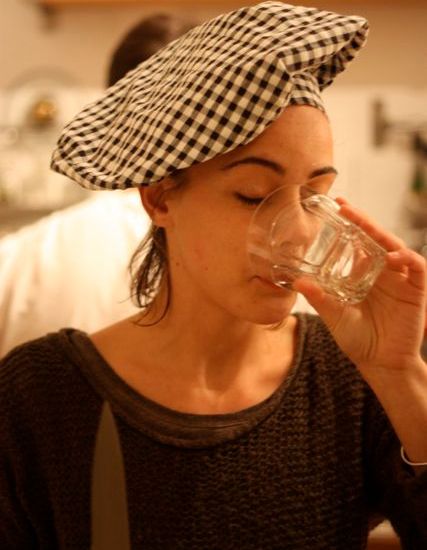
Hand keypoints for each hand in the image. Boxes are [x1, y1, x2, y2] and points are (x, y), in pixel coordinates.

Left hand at [293, 199, 425, 374]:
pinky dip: (408, 259)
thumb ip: (320, 298)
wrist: (380, 364)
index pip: (360, 242)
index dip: (352, 224)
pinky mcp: (416, 290)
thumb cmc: (357, 339)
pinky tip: (393, 257)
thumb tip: (297, 282)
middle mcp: (383, 272)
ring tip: (366, 226)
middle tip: (346, 207)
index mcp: (365, 274)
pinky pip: (417, 268)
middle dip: (363, 221)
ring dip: (383, 235)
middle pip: (377, 239)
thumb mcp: (334, 316)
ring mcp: (401, 280)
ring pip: (397, 248)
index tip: (337, 206)